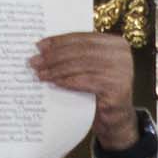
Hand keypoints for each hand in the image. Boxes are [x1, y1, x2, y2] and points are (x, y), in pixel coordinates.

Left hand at [32, 31, 140, 152]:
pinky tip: (53, 83)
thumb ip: (76, 55)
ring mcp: (122, 71)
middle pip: (81, 51)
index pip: (83, 38)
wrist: (116, 119)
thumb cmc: (99, 91)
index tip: (39, 46)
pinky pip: (86, 82)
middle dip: (55, 56)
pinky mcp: (117, 89)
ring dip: (56, 69)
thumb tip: (43, 49)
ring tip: (40, 73)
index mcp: (116, 43)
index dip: (59, 41)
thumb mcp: (91, 68)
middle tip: (35, 61)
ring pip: (81, 66)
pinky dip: (67, 81)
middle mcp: (122, 55)